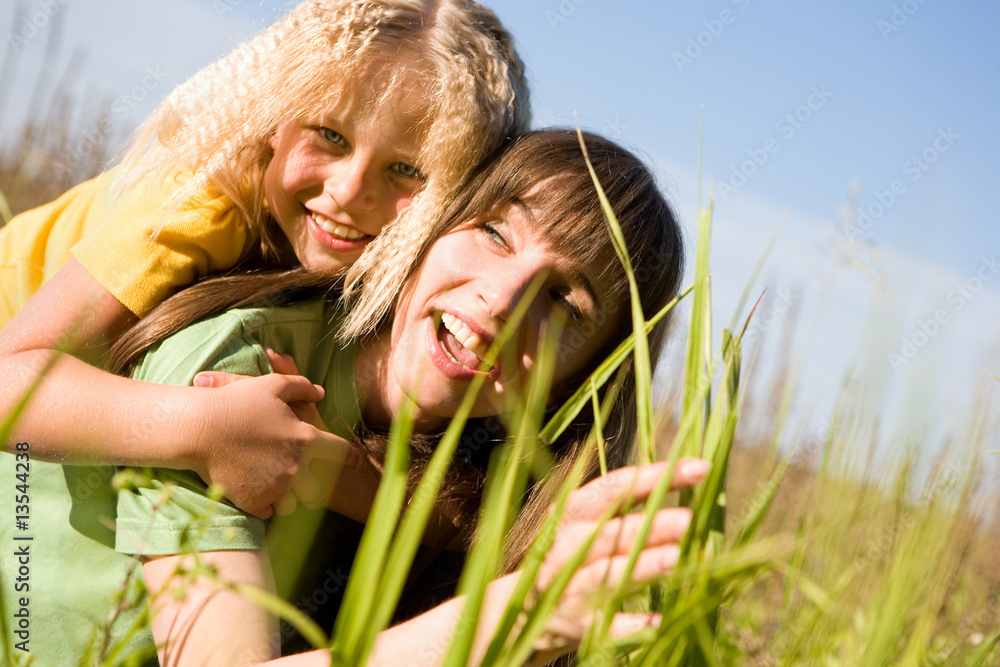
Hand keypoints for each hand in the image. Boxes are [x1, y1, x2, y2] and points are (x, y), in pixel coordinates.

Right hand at [192, 349, 360, 517]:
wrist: (198, 429)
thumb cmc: (236, 402)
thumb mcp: (272, 385)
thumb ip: (301, 387)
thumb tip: (320, 392)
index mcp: (306, 439)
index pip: (341, 452)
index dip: (350, 456)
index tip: (356, 462)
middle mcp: (296, 467)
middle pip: (319, 488)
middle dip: (314, 485)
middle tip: (302, 480)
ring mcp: (275, 488)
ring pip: (293, 503)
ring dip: (287, 496)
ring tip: (275, 487)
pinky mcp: (254, 502)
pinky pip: (269, 511)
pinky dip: (264, 503)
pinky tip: (254, 491)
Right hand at [530, 458, 708, 657]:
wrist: (522, 612)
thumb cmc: (570, 559)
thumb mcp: (588, 525)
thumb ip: (626, 506)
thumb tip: (682, 480)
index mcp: (572, 514)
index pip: (615, 488)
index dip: (655, 476)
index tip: (699, 468)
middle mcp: (566, 548)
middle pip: (608, 533)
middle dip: (647, 525)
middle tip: (688, 519)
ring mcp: (568, 588)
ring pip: (604, 576)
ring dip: (639, 566)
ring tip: (675, 558)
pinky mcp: (576, 625)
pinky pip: (605, 626)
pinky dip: (631, 625)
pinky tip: (659, 621)